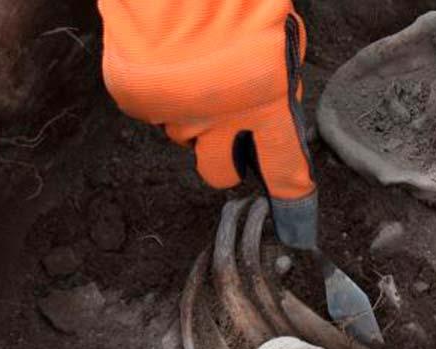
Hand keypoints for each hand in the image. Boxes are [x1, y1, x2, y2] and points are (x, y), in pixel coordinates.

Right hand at [99, 0, 317, 247]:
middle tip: (228, 143)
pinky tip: (166, 62)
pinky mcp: (138, 99)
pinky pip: (152, 110)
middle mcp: (221, 119)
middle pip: (220, 174)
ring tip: (194, 72)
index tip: (297, 222)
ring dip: (191, 117)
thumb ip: (276, 82)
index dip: (292, 199)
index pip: (286, 169)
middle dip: (225, 166)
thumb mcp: (277, 38)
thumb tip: (275, 108)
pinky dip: (158, 95)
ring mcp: (176, 113)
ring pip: (183, 136)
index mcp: (267, 102)